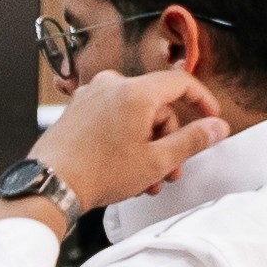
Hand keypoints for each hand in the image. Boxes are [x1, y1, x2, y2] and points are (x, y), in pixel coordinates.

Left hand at [31, 63, 236, 216]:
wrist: (50, 183)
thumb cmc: (98, 173)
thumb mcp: (157, 161)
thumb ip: (192, 140)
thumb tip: (216, 127)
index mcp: (135, 91)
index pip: (181, 82)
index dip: (203, 101)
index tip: (211, 119)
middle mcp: (111, 85)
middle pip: (156, 105)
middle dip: (167, 140)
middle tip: (170, 171)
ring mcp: (91, 95)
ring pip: (134, 115)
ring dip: (147, 146)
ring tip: (146, 179)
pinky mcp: (77, 108)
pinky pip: (113, 117)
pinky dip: (124, 139)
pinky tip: (125, 168)